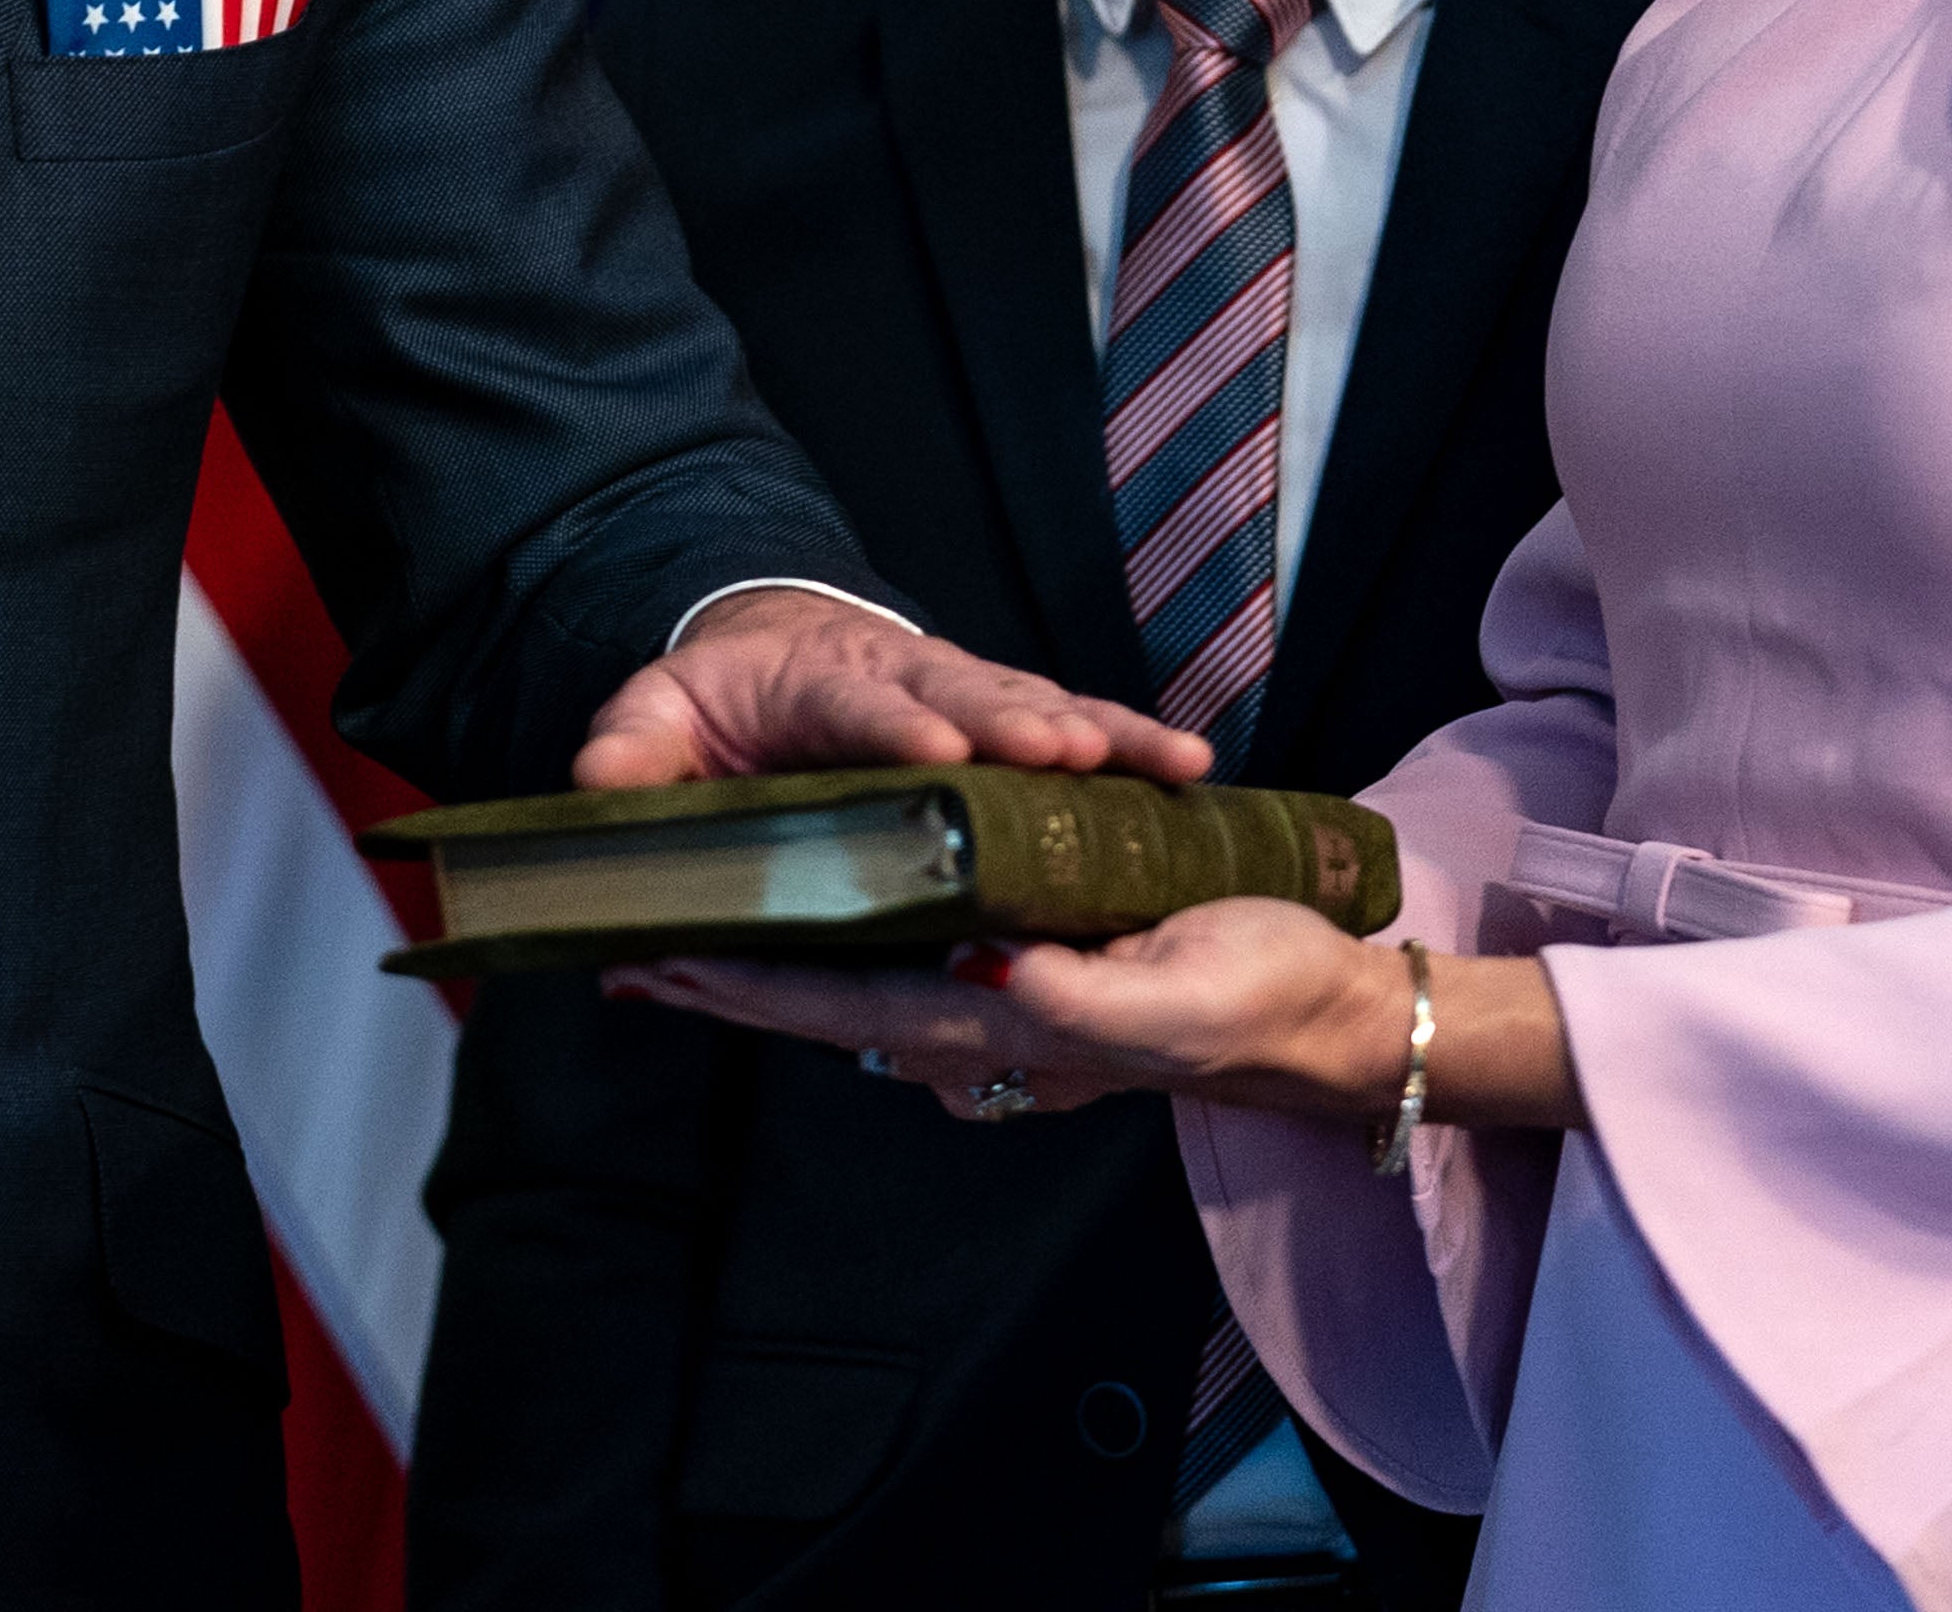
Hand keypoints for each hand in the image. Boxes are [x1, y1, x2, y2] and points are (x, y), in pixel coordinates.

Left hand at [574, 588, 1220, 792]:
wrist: (773, 649)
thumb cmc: (719, 703)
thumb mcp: (659, 716)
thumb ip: (634, 749)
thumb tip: (596, 783)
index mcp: (818, 684)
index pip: (857, 707)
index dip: (894, 728)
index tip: (934, 753)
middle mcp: (904, 682)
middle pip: (965, 697)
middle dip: (1013, 724)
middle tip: (1062, 749)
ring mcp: (965, 696)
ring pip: (1035, 708)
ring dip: (1090, 733)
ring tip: (1145, 759)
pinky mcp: (1009, 719)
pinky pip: (1082, 730)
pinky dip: (1136, 745)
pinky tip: (1189, 767)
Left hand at [608, 906, 1568, 1138]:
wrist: (1327, 1013)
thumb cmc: (1258, 997)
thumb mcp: (1177, 1000)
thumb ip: (1078, 1006)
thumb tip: (987, 976)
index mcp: (1003, 1028)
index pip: (839, 1009)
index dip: (743, 988)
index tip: (653, 962)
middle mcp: (985, 1030)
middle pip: (824, 1004)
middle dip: (726, 980)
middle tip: (625, 945)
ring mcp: (1006, 1009)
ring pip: (860, 984)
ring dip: (776, 963)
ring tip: (692, 927)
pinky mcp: (1032, 976)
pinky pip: (913, 961)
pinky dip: (848, 942)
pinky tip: (818, 921)